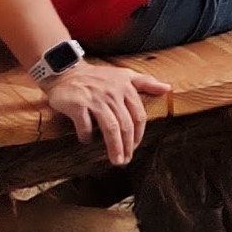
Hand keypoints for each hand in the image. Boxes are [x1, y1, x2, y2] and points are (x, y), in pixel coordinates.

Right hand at [44, 58, 173, 164]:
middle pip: (125, 125)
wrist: (65, 70)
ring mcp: (95, 99)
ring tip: (116, 160)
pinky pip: (85, 126)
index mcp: (125, 87)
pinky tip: (87, 141)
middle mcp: (112, 93)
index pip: (138, 116)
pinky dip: (86, 136)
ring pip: (110, 128)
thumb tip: (167, 88)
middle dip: (128, 146)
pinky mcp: (77, 104)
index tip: (136, 146)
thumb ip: (146, 82)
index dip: (139, 134)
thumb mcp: (124, 74)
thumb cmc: (97, 77)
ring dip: (114, 147)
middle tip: (126, 160)